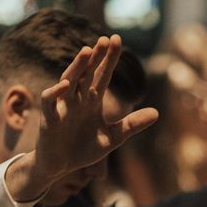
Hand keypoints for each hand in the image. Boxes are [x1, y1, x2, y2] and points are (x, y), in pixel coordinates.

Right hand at [34, 35, 157, 181]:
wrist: (61, 167)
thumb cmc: (83, 149)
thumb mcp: (113, 137)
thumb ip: (132, 124)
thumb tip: (157, 113)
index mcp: (92, 101)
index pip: (102, 75)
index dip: (109, 59)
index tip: (117, 39)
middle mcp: (77, 99)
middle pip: (86, 73)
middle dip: (96, 57)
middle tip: (105, 40)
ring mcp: (62, 108)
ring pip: (68, 81)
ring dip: (77, 67)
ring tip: (87, 51)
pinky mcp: (49, 120)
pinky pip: (50, 102)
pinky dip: (56, 93)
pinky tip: (66, 85)